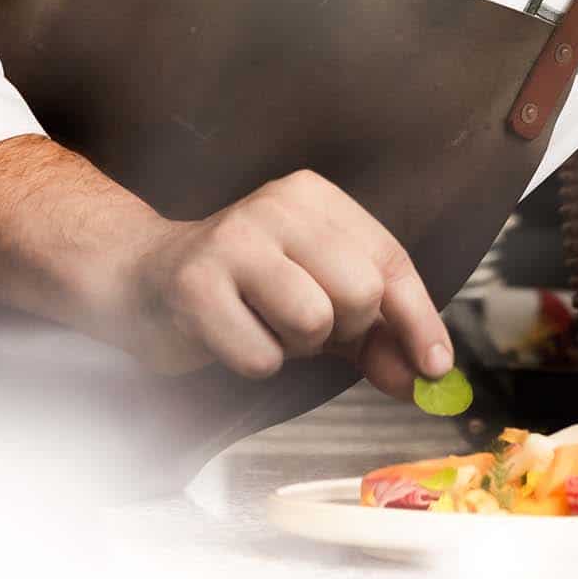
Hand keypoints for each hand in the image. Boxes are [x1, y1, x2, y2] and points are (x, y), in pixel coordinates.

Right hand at [101, 168, 450, 390]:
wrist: (140, 280)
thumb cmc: (244, 290)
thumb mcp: (320, 300)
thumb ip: (376, 337)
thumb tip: (426, 380)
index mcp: (317, 198)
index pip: (391, 260)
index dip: (418, 320)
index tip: (437, 369)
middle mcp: (279, 205)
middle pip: (361, 292)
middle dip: (343, 331)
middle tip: (305, 325)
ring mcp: (234, 240)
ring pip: (314, 321)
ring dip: (295, 346)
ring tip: (264, 323)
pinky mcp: (195, 284)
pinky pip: (262, 355)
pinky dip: (254, 362)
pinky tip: (228, 333)